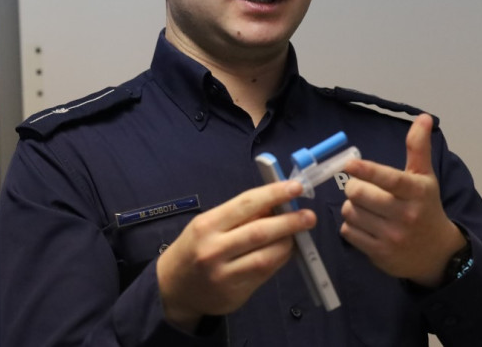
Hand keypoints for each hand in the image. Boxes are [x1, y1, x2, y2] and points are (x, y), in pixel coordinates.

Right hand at [156, 180, 315, 330]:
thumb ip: (239, 217)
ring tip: (299, 234)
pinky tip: (286, 251)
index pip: (246, 204)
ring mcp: (225, 274)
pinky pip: (265, 273)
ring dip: (288, 243)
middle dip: (289, 222)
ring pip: (267, 256)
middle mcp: (214, 250)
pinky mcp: (235, 294)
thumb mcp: (208, 225)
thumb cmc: (194, 249)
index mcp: (207, 225)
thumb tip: (276, 204)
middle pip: (260, 232)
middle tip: (309, 216)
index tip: (295, 187)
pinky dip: (280, 260)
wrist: (172, 289)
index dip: (274, 193)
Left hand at [340, 113, 465, 286]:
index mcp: (416, 192)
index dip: (367, 170)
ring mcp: (392, 237)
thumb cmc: (426, 207)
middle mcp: (405, 215)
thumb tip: (423, 117)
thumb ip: (419, 148)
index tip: (349, 163)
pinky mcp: (379, 254)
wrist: (436, 253)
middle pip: (360, 194)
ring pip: (351, 213)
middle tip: (357, 186)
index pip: (390, 179)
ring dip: (351, 206)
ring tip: (364, 206)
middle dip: (353, 187)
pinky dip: (350, 226)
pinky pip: (349, 233)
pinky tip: (364, 224)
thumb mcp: (425, 178)